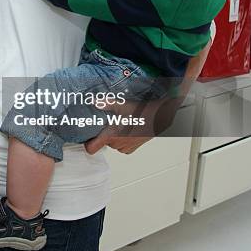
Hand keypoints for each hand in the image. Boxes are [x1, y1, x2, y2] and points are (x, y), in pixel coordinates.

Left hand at [84, 40, 211, 154]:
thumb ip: (107, 104)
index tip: (86, 135)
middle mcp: (118, 144)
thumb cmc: (145, 111)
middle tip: (107, 121)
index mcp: (113, 135)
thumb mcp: (125, 104)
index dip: (87, 142)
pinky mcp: (134, 148)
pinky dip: (122, 139)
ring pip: (112, 144)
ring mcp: (126, 147)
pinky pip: (122, 146)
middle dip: (103, 134)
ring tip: (119, 123)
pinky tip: (127, 127)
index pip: (91, 148)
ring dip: (113, 136)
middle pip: (102, 143)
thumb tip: (94, 101)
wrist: (163, 116)